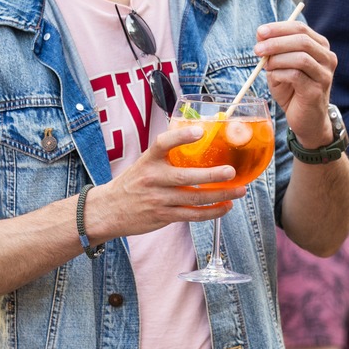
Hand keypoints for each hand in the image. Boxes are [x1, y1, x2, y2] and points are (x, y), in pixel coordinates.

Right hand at [83, 120, 244, 240]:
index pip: (163, 143)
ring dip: (220, 195)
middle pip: (186, 177)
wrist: (109, 210)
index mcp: (148, 160)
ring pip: (194, 199)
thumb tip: (198, 136)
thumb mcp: (144, 163)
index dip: (181, 136)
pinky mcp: (164, 216)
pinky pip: (193, 216)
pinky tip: (225, 207)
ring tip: (239, 190)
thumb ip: (166, 154)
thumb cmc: (133, 183)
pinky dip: (212, 212)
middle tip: (232, 171)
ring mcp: (159, 199)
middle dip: (212, 176)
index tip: (200, 131)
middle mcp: (153, 179)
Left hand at [255, 18, 337, 148]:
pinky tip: (274, 78)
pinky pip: (296, 75)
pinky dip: (280, 74)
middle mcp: (327, 58)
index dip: (279, 28)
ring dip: (277, 59)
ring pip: (300, 57)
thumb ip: (274, 51)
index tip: (260, 32)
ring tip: (265, 66)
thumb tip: (260, 34)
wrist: (306, 120)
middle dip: (276, 42)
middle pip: (302, 40)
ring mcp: (324, 75)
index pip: (300, 28)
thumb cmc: (293, 91)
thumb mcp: (281, 66)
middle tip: (257, 49)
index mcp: (320, 47)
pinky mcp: (316, 91)